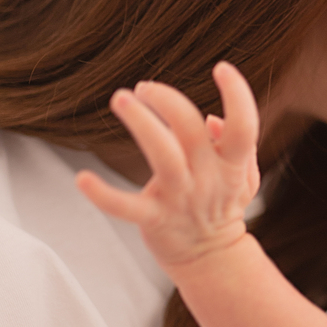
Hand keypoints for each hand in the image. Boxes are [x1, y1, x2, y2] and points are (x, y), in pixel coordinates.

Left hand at [76, 63, 260, 270]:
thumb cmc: (223, 207)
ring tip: (123, 98)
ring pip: (162, 155)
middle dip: (167, 100)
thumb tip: (213, 118)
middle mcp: (207, 179)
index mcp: (231, 165)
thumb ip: (237, 144)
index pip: (243, 127)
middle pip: (191, 129)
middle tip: (144, 87)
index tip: (221, 68)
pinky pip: (125, 206)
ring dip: (141, 122)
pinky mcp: (154, 219)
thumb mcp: (244, 177)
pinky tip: (83, 178)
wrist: (211, 259)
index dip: (238, 95)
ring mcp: (180, 199)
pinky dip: (103, 194)